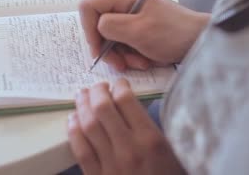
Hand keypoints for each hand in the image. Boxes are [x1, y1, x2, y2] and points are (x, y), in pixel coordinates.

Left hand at [68, 80, 185, 174]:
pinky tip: (72, 120)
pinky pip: (80, 150)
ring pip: (88, 126)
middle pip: (103, 109)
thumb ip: (158, 130)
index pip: (127, 101)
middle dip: (97, 92)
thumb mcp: (176, 153)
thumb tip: (137, 107)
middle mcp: (128, 149)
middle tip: (97, 86)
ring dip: (82, 107)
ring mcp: (110, 165)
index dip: (120, 86)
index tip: (119, 83)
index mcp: (151, 140)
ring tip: (82, 96)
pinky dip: (73, 131)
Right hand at [79, 0, 208, 70]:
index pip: (89, 7)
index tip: (100, 51)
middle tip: (121, 63)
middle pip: (98, 25)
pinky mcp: (139, 27)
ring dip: (123, 55)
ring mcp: (132, 14)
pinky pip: (125, 42)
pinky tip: (146, 59)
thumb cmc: (174, 33)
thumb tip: (97, 27)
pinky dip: (132, 54)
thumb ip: (111, 26)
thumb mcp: (138, 31)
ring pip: (111, 38)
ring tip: (140, 62)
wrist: (200, 41)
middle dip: (109, 48)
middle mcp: (125, 0)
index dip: (89, 31)